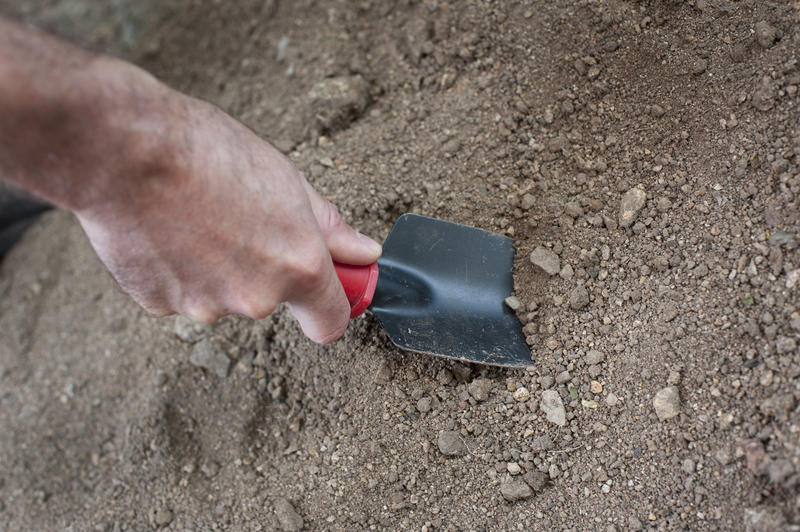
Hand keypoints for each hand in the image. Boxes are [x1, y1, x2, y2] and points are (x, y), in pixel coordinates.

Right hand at [76, 88, 380, 342]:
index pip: (331, 322)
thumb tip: (363, 253)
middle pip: (270, 299)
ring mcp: (205, 306)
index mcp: (298, 267)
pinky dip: (177, 269)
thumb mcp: (286, 178)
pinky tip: (166, 229)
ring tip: (196, 216)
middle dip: (262, 268)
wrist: (124, 149)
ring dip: (216, 267)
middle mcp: (256, 298)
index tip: (326, 290)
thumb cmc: (206, 152)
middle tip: (240, 219)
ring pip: (222, 294)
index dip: (330, 307)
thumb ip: (330, 228)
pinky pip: (180, 291)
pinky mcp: (159, 304)